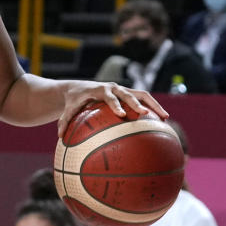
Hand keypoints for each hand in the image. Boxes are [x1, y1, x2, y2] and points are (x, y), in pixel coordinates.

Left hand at [55, 81, 169, 137]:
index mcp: (99, 90)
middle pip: (128, 94)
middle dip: (137, 103)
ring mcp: (122, 89)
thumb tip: (60, 137)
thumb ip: (64, 121)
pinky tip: (164, 121)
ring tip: (165, 118)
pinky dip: (154, 107)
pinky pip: (144, 99)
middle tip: (146, 114)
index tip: (121, 115)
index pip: (108, 96)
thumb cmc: (73, 100)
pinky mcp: (128, 93)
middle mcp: (113, 87)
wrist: (79, 88)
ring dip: (153, 104)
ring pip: (142, 94)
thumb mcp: (68, 109)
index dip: (115, 104)